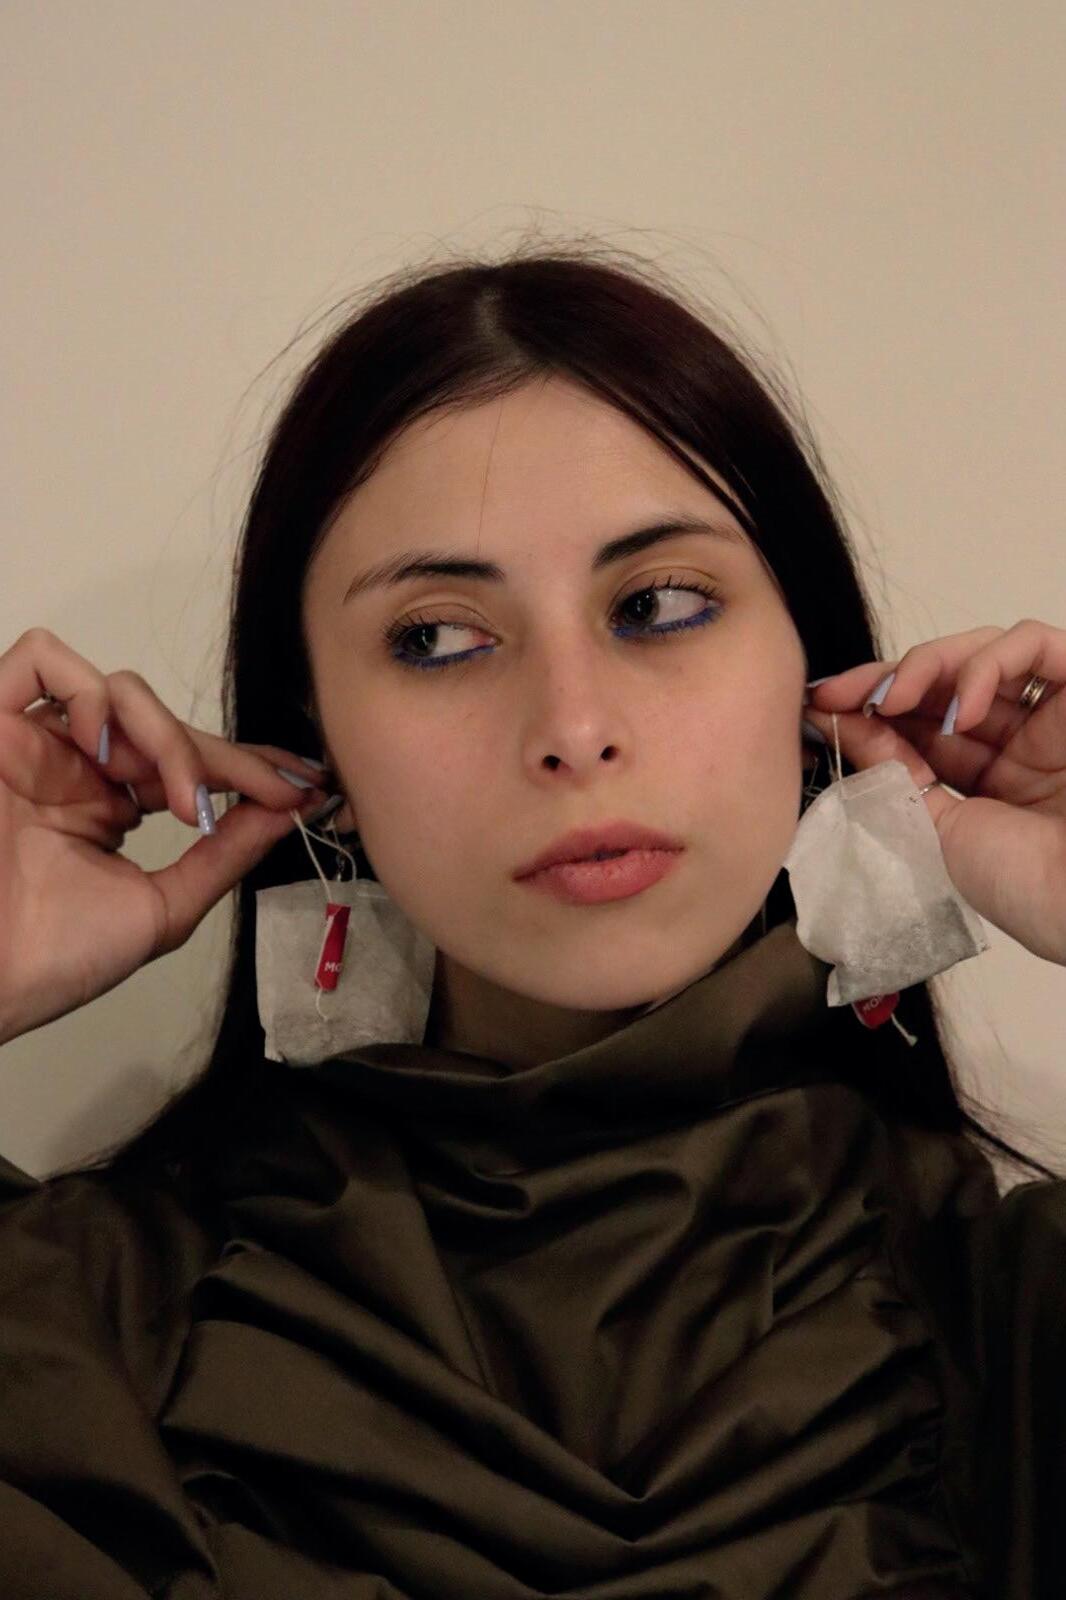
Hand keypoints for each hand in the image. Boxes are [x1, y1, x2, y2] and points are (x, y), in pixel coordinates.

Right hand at [0, 627, 333, 1044]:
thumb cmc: (55, 960)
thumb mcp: (162, 909)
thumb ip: (223, 857)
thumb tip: (288, 812)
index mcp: (105, 808)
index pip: (187, 765)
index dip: (248, 767)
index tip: (307, 786)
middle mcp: (71, 767)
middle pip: (163, 726)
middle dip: (228, 758)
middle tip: (277, 788)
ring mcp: (32, 744)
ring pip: (117, 690)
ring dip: (167, 735)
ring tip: (183, 801)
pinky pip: (39, 658)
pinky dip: (86, 689)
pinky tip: (106, 748)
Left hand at [802, 619, 1065, 965]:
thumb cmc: (1023, 886)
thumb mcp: (935, 828)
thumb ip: (893, 770)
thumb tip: (840, 721)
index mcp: (986, 783)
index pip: (920, 724)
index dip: (868, 707)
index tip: (818, 706)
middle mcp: (1019, 744)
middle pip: (945, 681)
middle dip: (884, 679)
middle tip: (836, 692)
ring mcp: (1052, 717)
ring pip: (981, 651)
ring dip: (925, 667)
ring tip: (891, 698)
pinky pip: (1033, 645)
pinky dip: (985, 665)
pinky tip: (961, 710)